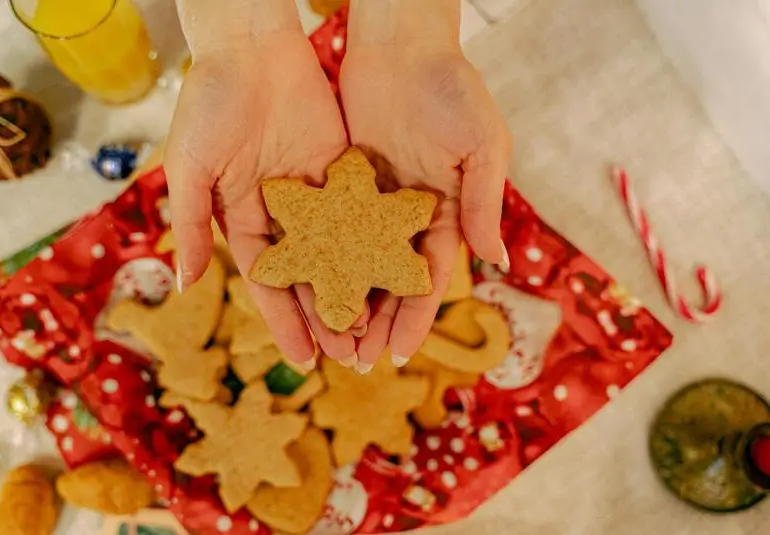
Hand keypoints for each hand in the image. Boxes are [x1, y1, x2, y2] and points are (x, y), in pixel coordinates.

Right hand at [165, 11, 363, 367]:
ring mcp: (314, 193)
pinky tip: (394, 274)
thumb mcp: (191, 166)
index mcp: (243, 217)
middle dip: (327, 316)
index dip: (285, 321)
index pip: (270, 282)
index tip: (304, 358)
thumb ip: (190, 225)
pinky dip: (376, 244)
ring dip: (356, 289)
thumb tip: (184, 284)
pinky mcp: (342, 169)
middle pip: (309, 275)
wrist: (251, 45)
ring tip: (377, 329)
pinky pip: (362, 213)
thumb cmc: (210, 102)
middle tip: (350, 357)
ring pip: (340, 252)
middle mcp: (282, 213)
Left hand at [341, 1, 511, 370]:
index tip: (399, 354)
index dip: (415, 317)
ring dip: (345, 301)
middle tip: (357, 362)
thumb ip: (483, 202)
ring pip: (356, 263)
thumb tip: (497, 260)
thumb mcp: (481, 146)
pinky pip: (329, 229)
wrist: (402, 44)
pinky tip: (304, 289)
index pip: (428, 278)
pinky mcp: (343, 182)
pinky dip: (319, 260)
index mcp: (446, 212)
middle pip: (389, 281)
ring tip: (329, 339)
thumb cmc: (452, 89)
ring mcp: (374, 201)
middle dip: (376, 322)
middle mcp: (408, 215)